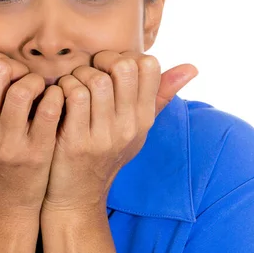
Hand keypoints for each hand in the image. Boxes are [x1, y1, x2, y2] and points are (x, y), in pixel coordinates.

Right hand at [0, 48, 64, 219]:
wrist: (0, 208)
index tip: (4, 73)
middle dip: (16, 66)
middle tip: (23, 80)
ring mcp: (7, 142)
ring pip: (24, 87)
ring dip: (37, 82)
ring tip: (39, 92)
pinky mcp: (35, 152)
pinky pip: (49, 108)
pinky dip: (56, 97)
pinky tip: (54, 102)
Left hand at [40, 51, 198, 213]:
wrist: (77, 197)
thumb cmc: (104, 154)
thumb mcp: (136, 128)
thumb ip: (159, 95)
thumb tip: (192, 67)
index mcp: (144, 118)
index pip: (149, 65)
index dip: (125, 55)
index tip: (108, 68)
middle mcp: (130, 127)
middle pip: (124, 67)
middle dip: (101, 59)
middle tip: (90, 71)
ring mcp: (105, 136)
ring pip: (97, 80)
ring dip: (78, 75)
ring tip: (72, 84)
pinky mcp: (78, 142)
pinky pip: (75, 95)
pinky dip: (64, 87)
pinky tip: (60, 96)